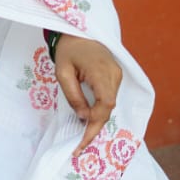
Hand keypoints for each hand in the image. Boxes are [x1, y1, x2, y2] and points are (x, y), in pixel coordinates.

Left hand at [54, 35, 122, 154]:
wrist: (78, 32)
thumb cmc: (68, 51)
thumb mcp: (62, 72)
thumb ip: (73, 95)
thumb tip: (84, 117)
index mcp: (101, 71)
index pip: (105, 104)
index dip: (95, 124)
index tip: (82, 140)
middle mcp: (114, 75)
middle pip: (109, 108)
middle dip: (95, 128)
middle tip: (79, 146)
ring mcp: (117, 76)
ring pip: (110, 105)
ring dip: (97, 120)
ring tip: (81, 137)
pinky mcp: (115, 77)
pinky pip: (109, 99)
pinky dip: (100, 111)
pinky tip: (89, 121)